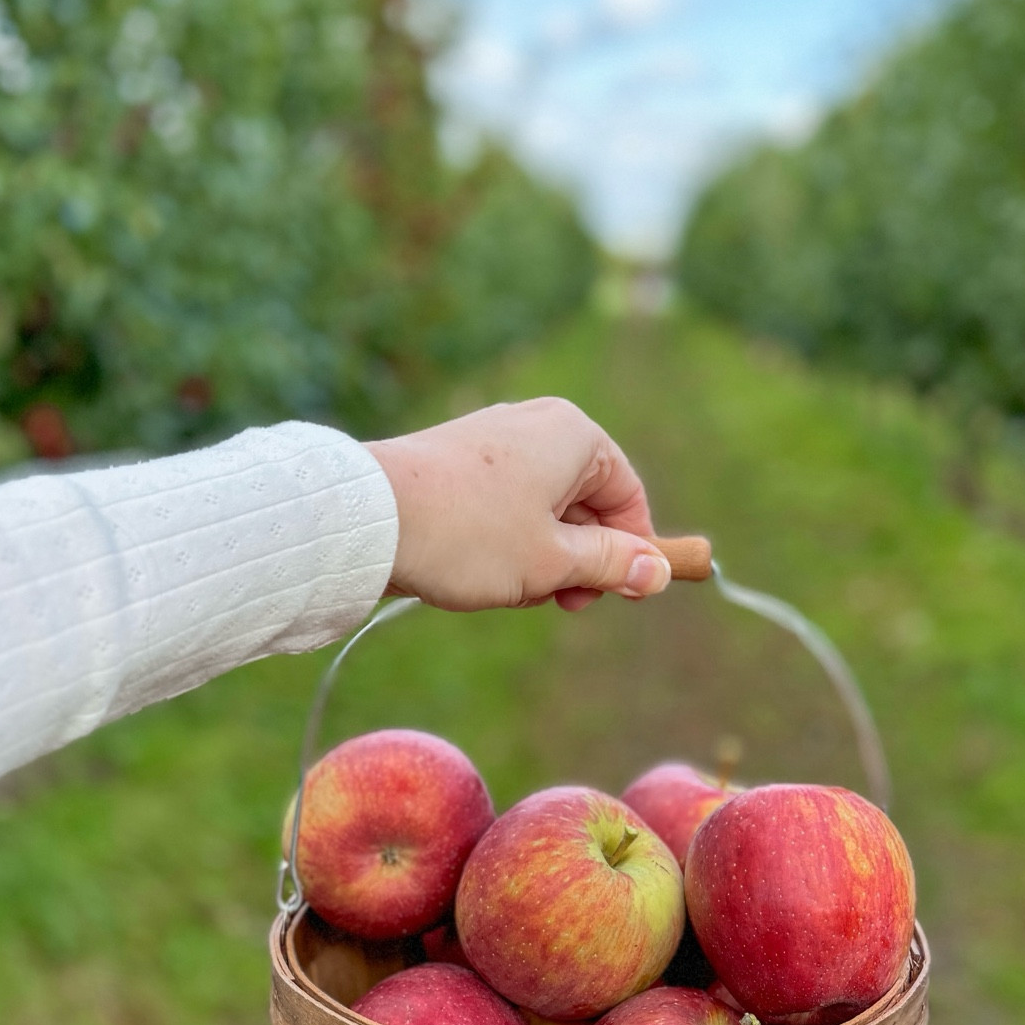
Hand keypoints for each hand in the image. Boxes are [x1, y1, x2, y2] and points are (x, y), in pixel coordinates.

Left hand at [366, 397, 670, 612]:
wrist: (367, 520)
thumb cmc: (469, 535)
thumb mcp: (552, 562)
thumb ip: (611, 564)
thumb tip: (656, 571)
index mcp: (573, 435)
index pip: (627, 495)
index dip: (631, 551)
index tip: (619, 596)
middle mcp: (536, 423)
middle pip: (586, 502)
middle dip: (579, 559)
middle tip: (559, 601)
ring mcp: (493, 439)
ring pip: (543, 509)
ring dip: (541, 557)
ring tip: (509, 587)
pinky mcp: (458, 460)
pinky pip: (505, 505)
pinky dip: (507, 542)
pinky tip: (480, 572)